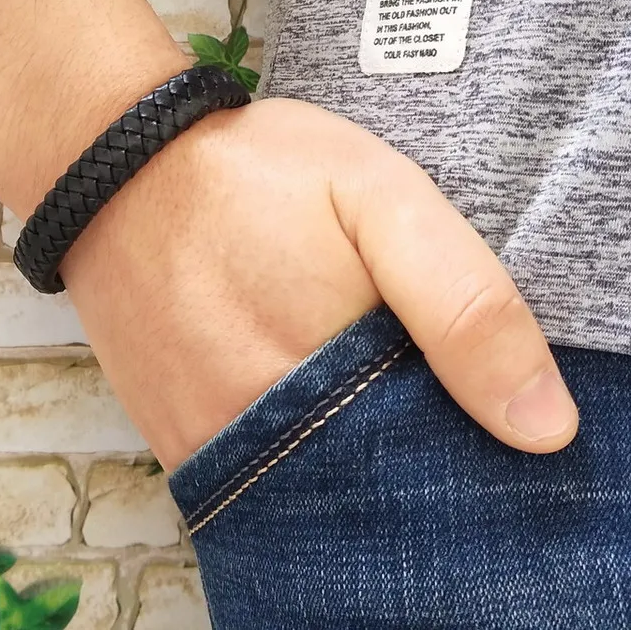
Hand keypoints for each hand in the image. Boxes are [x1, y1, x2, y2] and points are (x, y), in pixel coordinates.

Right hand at [61, 97, 578, 468]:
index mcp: (335, 383)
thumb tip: (541, 426)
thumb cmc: (248, 175)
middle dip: (397, 444)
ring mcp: (211, 446)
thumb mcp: (380, 200)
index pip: (437, 469)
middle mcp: (266, 439)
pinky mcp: (173, 436)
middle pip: (370, 488)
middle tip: (379, 359)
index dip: (462, 436)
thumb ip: (463, 301)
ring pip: (309, 487)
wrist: (115, 168)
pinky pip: (253, 469)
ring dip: (337, 444)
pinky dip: (285, 442)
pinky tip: (284, 381)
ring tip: (330, 368)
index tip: (454, 394)